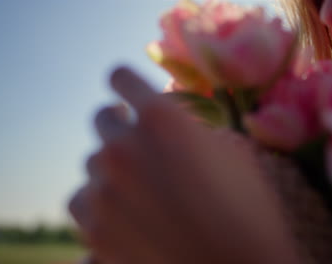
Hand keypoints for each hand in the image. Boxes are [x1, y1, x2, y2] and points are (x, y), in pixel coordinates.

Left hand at [69, 67, 299, 263]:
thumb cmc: (249, 211)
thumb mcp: (234, 153)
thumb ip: (195, 130)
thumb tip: (175, 126)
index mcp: (161, 119)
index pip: (120, 77)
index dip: (127, 84)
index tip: (131, 95)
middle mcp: (123, 148)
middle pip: (101, 118)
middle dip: (120, 124)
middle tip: (138, 141)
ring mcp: (103, 191)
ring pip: (92, 162)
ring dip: (111, 166)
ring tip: (136, 184)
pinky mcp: (94, 230)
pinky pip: (81, 199)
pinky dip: (97, 200)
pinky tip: (118, 209)